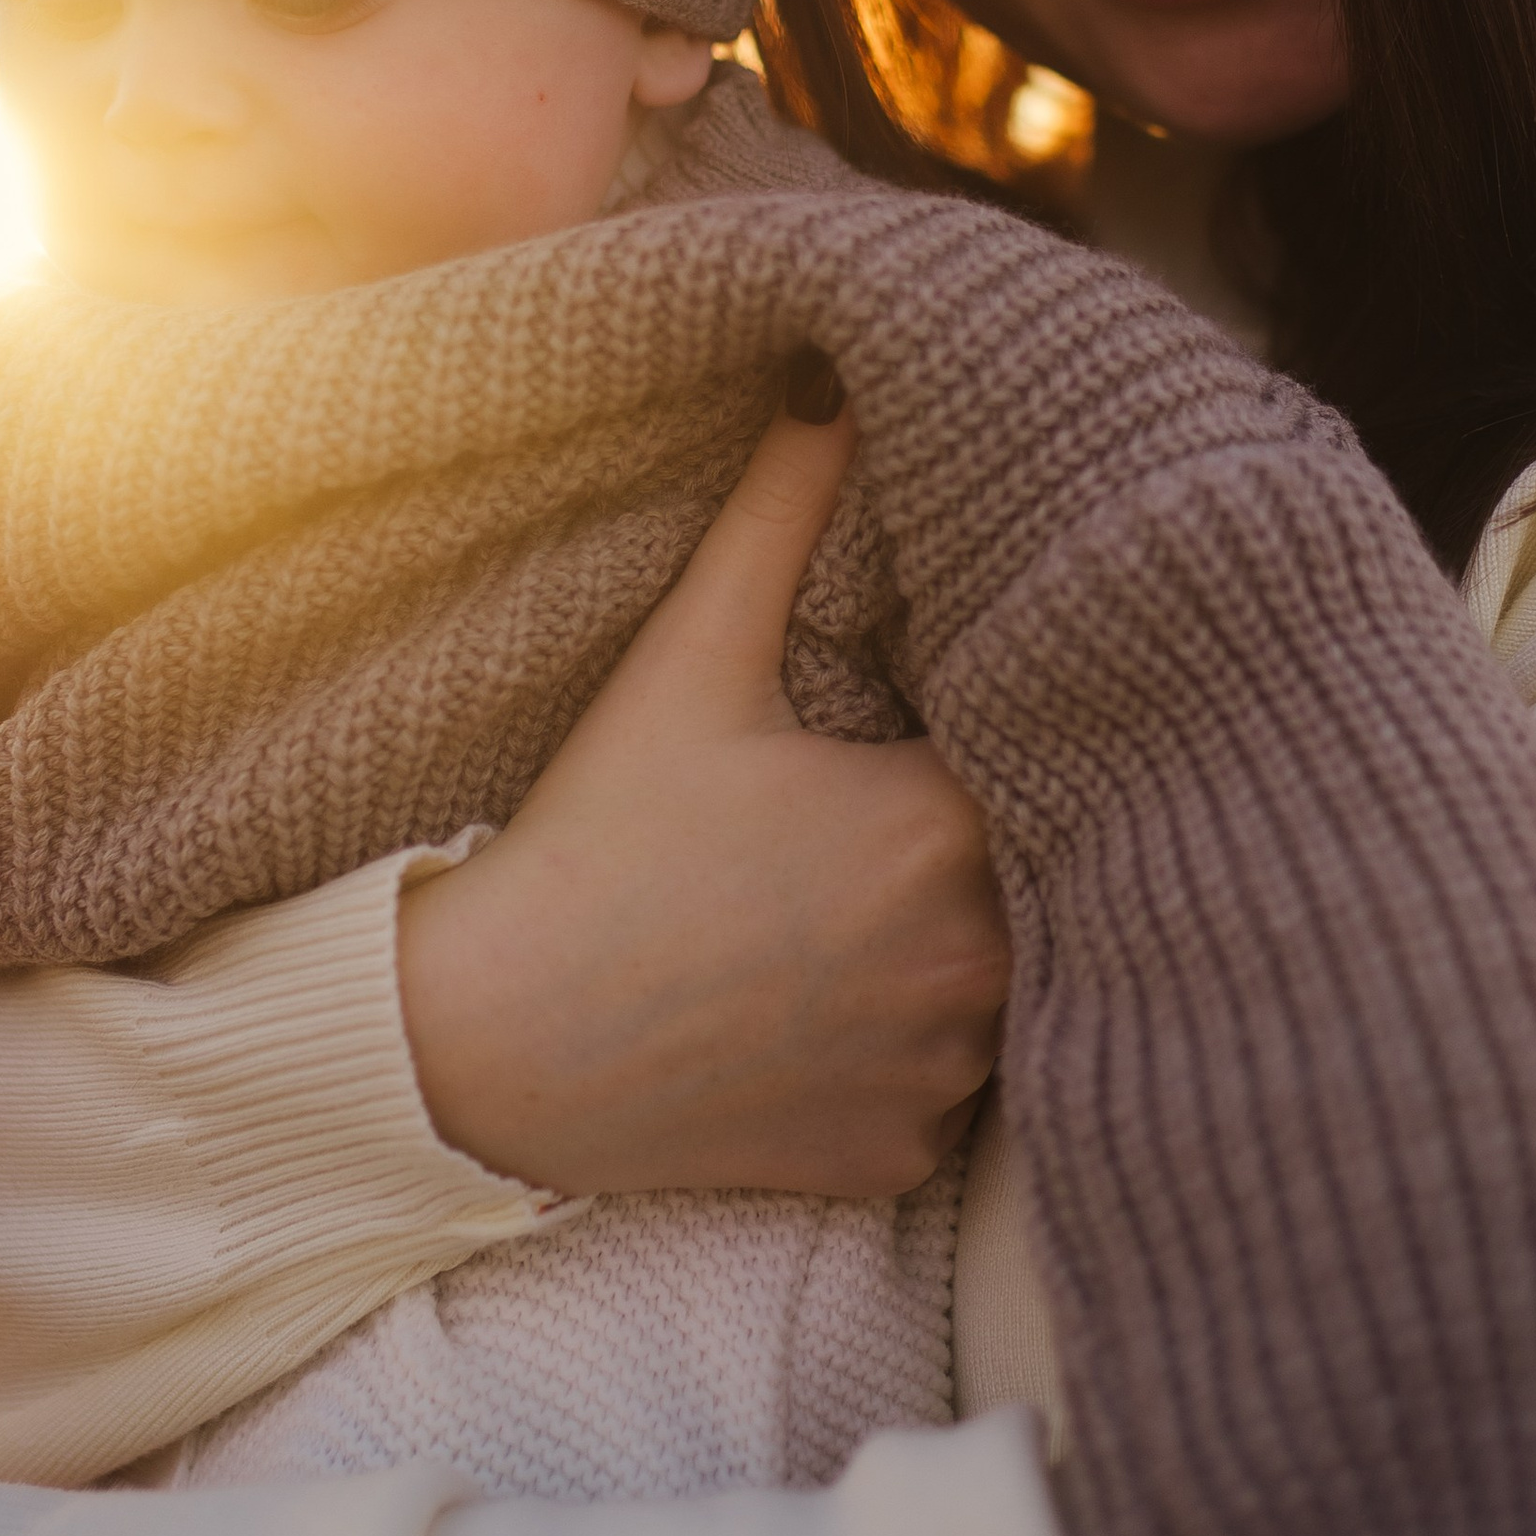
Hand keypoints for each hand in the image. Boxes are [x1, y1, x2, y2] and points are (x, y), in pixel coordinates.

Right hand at [398, 404, 1008, 1199]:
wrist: (493, 1042)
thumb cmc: (594, 841)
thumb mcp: (690, 657)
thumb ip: (782, 507)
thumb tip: (833, 379)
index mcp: (943, 828)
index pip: (1042, 754)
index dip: (995, 733)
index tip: (931, 726)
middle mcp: (973, 961)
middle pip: (1038, 875)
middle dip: (985, 843)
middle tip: (881, 816)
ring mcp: (940, 1072)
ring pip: (1006, 988)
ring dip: (957, 952)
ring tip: (850, 914)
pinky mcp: (899, 1155)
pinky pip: (952, 1092)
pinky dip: (908, 1055)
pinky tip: (826, 1013)